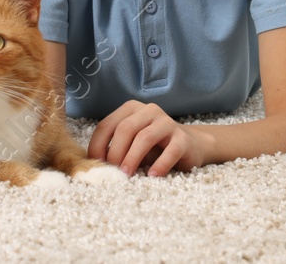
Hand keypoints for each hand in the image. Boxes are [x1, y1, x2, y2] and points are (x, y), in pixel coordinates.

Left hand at [88, 101, 208, 176]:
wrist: (190, 145)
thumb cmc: (154, 147)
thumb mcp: (131, 144)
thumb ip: (115, 148)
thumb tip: (94, 165)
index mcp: (131, 109)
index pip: (107, 125)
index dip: (98, 145)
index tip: (95, 165)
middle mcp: (148, 111)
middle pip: (125, 129)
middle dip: (115, 152)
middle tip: (112, 173)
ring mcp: (167, 122)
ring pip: (145, 137)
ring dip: (133, 158)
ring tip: (127, 175)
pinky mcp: (183, 138)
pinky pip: (170, 151)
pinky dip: (160, 164)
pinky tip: (152, 176)